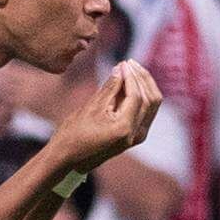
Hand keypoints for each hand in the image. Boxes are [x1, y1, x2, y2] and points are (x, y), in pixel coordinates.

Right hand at [47, 60, 159, 174]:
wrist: (67, 158)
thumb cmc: (73, 133)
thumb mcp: (90, 107)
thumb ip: (110, 87)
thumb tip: (121, 67)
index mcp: (124, 128)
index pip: (136, 96)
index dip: (131, 76)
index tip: (123, 62)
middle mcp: (135, 135)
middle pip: (150, 99)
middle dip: (142, 78)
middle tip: (129, 63)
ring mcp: (137, 137)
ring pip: (152, 105)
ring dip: (144, 85)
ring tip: (131, 69)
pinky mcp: (134, 136)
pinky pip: (146, 112)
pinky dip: (142, 95)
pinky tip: (131, 83)